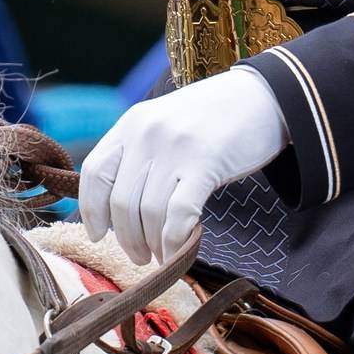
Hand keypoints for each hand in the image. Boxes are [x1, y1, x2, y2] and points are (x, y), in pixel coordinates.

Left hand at [79, 66, 288, 266]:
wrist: (261, 97)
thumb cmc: (211, 118)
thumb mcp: (163, 123)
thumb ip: (138, 154)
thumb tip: (116, 210)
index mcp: (131, 123)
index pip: (94, 173)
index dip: (92, 210)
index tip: (98, 235)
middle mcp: (146, 133)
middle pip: (120, 202)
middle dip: (127, 239)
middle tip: (140, 256)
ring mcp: (174, 147)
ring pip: (148, 214)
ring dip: (152, 245)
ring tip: (161, 256)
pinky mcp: (204, 163)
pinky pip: (178, 214)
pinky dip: (174, 242)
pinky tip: (178, 251)